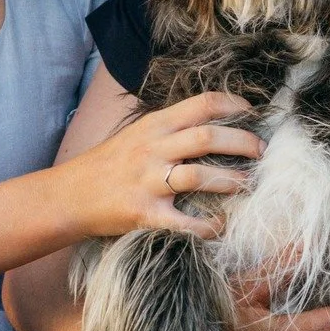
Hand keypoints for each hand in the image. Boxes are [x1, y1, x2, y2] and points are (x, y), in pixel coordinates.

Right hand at [55, 92, 261, 240]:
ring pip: (200, 175)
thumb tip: (212, 124)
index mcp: (153, 125)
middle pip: (207, 137)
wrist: (67, 197)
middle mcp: (152, 149)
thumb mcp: (135, 135)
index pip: (201, 104)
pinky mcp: (144, 214)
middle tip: (262, 152)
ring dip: (232, 180)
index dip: (233, 106)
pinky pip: (184, 222)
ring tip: (249, 184)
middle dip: (243, 143)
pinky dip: (208, 226)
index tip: (252, 113)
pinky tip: (222, 226)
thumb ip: (169, 129)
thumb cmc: (106, 166)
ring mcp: (148, 182)